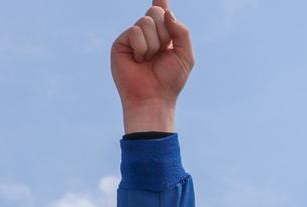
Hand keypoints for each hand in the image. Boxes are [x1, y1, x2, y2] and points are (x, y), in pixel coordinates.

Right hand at [110, 0, 194, 133]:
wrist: (153, 97)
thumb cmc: (170, 79)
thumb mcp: (185, 55)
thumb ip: (182, 32)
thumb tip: (166, 12)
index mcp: (164, 36)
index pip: (162, 13)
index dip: (161, 2)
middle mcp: (148, 34)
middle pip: (156, 13)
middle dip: (164, 32)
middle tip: (161, 52)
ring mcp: (134, 37)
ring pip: (145, 22)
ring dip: (154, 44)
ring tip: (149, 60)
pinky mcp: (121, 43)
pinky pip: (135, 32)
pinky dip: (142, 47)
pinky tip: (139, 60)